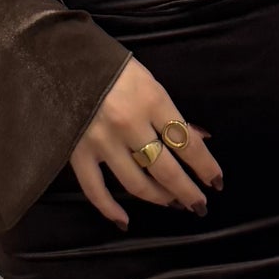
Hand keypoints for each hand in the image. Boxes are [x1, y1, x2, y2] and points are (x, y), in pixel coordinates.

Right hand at [70, 57, 222, 227]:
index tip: (216, 182)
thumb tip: (201, 140)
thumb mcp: (150, 82)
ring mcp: (102, 141)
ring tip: (173, 203)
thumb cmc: (113, 68)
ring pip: (136, 183)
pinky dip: (110, 209)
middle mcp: (129, 124)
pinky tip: (125, 220)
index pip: (187, 143)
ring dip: (159, 198)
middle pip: (166, 169)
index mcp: (152, 100)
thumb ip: (172, 114)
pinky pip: (95, 189)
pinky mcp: (77, 152)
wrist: (63, 59)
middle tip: (200, 205)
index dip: (206, 167)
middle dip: (187, 191)